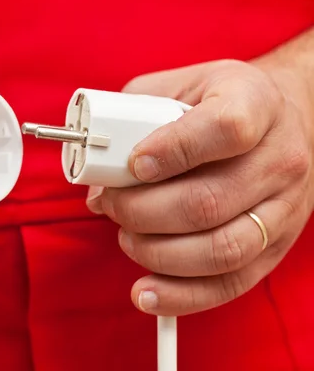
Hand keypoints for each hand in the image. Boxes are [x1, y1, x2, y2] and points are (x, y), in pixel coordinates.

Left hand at [87, 59, 312, 315]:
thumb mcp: (176, 86)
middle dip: (141, 211)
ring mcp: (283, 207)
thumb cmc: (216, 102)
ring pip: (219, 249)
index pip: (224, 129)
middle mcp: (278, 157)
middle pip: (208, 201)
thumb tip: (99, 178)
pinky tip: (146, 291)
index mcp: (254, 103)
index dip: (172, 151)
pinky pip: (229, 284)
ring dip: (156, 252)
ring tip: (127, 238)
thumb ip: (132, 119)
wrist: (280, 120)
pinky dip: (180, 295)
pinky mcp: (274, 246)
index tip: (133, 165)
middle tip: (111, 205)